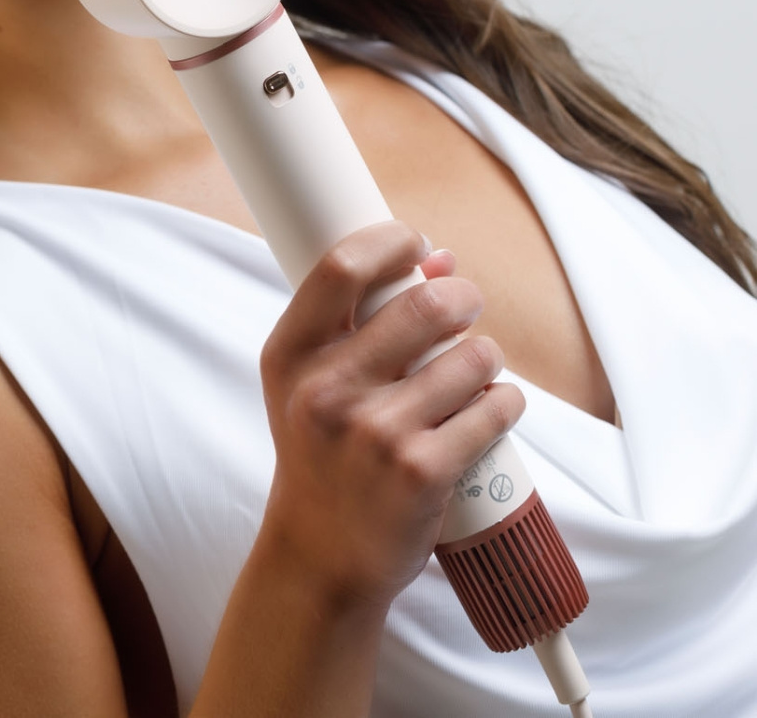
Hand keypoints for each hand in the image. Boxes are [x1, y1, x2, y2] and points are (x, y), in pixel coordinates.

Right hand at [256, 220, 525, 612]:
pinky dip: (504, 402)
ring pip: (471, 356)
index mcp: (290, 354)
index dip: (389, 241)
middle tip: (466, 303)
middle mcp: (326, 389)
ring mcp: (375, 432)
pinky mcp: (423, 471)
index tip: (415, 243)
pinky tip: (490, 407)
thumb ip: (362, 317)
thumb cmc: (321, 452)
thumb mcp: (312, 380)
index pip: (339, 267)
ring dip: (486, 355)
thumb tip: (438, 257)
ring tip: (476, 368)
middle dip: (461, 296)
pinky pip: (494, 409)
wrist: (322, 553)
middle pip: (423, 304)